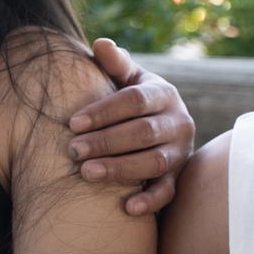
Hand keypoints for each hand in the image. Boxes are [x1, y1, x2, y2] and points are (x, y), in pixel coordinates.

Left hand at [67, 38, 194, 215]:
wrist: (161, 122)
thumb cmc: (133, 97)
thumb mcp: (127, 77)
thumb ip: (114, 63)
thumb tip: (101, 44)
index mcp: (163, 93)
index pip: (134, 100)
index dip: (103, 112)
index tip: (72, 123)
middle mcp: (179, 121)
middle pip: (142, 133)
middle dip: (105, 142)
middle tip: (73, 150)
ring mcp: (181, 151)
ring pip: (154, 162)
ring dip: (120, 169)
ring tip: (86, 173)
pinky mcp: (179, 176)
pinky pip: (168, 192)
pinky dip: (150, 200)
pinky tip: (126, 208)